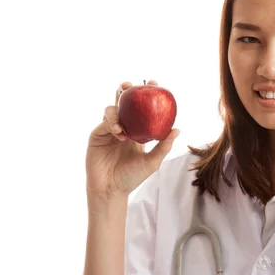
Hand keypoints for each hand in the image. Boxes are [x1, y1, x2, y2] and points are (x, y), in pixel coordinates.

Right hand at [85, 80, 179, 199]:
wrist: (112, 190)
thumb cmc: (131, 177)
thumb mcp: (152, 162)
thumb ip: (163, 146)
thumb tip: (177, 129)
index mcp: (137, 130)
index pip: (141, 108)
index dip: (145, 94)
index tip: (153, 84)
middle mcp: (123, 127)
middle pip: (123, 102)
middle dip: (126, 90)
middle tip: (131, 86)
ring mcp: (109, 130)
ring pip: (112, 109)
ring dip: (118, 111)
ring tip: (124, 128)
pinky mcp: (97, 135)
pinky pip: (104, 122)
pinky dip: (112, 123)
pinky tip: (119, 133)